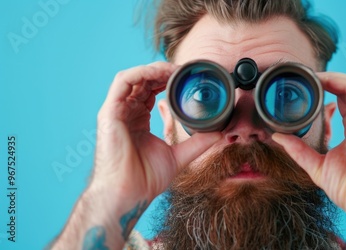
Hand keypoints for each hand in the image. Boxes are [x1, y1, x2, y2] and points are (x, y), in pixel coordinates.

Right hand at [93, 61, 220, 200]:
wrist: (129, 193)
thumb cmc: (145, 179)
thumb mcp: (178, 156)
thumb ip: (197, 143)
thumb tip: (219, 133)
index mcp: (138, 120)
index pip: (151, 91)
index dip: (168, 81)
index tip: (187, 79)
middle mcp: (126, 113)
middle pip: (143, 81)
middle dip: (163, 72)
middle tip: (184, 71)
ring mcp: (117, 111)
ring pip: (133, 78)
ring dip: (154, 70)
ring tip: (174, 70)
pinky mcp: (110, 112)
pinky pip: (123, 82)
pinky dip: (141, 73)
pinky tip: (158, 73)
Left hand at [273, 72, 345, 247]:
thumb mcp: (316, 164)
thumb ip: (298, 149)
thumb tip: (278, 137)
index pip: (342, 101)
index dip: (325, 90)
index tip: (306, 86)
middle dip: (329, 80)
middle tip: (307, 76)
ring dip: (336, 77)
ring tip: (316, 76)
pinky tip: (330, 81)